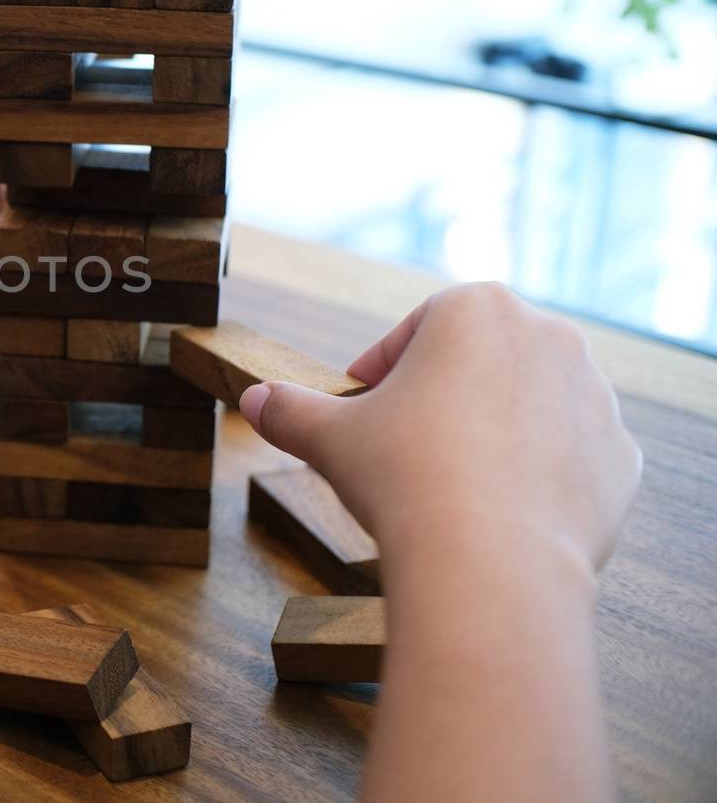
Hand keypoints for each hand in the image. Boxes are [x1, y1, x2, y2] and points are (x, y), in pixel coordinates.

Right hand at [240, 283, 641, 579]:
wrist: (488, 563)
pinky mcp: (620, 459)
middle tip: (403, 440)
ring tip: (449, 480)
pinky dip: (538, 475)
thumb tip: (251, 400)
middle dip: (443, 393)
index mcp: (476, 309)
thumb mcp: (328, 436)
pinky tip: (496, 510)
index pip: (419, 327)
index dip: (383, 366)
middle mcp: (548, 337)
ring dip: (492, 430)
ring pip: (529, 404)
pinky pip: (571, 456)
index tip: (363, 400)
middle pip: (480, 359)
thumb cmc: (404, 479)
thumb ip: (289, 409)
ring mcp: (594, 398)